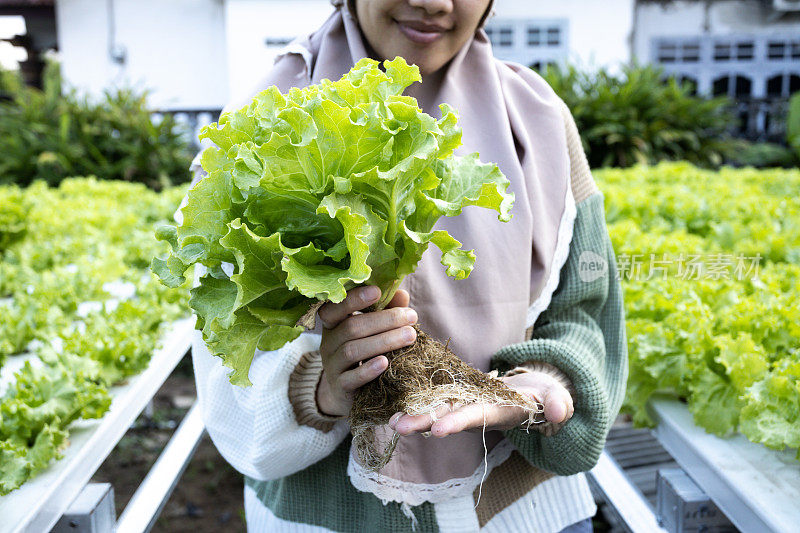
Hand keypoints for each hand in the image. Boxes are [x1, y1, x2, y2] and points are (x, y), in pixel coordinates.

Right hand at [315, 286, 417, 417]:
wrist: (345, 392)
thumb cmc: (364, 353)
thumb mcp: (372, 330)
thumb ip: (385, 310)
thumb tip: (402, 294)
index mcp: (333, 324)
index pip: (335, 307)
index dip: (353, 298)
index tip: (377, 291)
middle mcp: (328, 343)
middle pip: (351, 328)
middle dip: (383, 320)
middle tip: (411, 316)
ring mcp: (332, 366)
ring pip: (352, 350)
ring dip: (383, 341)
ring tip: (409, 336)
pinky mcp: (340, 387)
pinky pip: (351, 378)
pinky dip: (368, 369)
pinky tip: (385, 362)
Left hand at [388, 369, 573, 437]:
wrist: (536, 393)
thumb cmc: (547, 397)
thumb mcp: (557, 399)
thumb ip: (559, 404)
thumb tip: (559, 412)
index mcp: (499, 412)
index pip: (475, 418)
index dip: (456, 423)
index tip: (436, 431)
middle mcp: (477, 410)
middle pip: (447, 416)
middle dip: (423, 422)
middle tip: (398, 427)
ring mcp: (467, 401)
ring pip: (437, 406)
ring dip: (414, 412)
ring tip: (390, 418)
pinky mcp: (461, 389)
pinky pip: (437, 391)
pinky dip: (418, 393)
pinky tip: (397, 395)